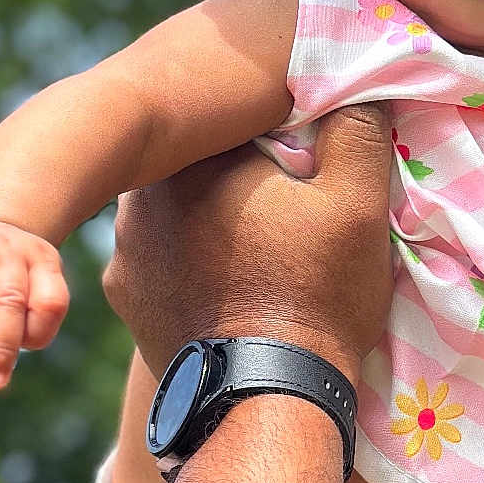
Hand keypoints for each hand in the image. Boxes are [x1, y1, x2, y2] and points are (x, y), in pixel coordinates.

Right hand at [0, 220, 69, 390]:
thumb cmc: (13, 273)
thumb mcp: (38, 282)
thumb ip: (32, 318)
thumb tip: (1, 365)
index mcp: (42, 259)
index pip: (50, 300)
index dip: (41, 331)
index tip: (28, 348)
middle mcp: (8, 251)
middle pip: (8, 303)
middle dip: (2, 350)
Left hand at [102, 104, 395, 382]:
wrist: (266, 402)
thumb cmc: (315, 292)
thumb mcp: (359, 200)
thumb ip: (357, 127)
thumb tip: (354, 80)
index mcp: (189, 160)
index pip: (229, 118)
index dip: (272, 127)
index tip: (303, 148)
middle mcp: (138, 199)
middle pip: (200, 163)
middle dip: (238, 172)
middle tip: (286, 194)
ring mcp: (124, 255)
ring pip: (177, 212)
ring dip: (210, 217)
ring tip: (259, 242)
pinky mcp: (127, 303)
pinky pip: (162, 261)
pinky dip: (191, 263)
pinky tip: (228, 280)